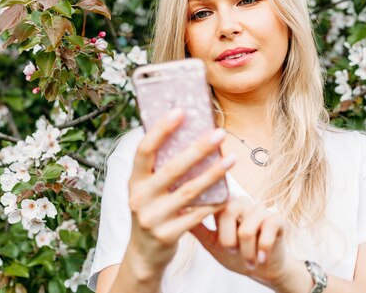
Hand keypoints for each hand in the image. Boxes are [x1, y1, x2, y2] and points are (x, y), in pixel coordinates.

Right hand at [125, 109, 235, 279]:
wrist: (144, 254)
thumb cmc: (152, 210)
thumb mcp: (148, 189)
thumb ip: (161, 167)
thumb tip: (189, 131)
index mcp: (134, 181)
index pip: (144, 150)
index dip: (161, 130)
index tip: (180, 111)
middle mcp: (139, 198)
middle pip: (172, 169)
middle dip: (198, 149)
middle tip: (219, 133)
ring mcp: (153, 218)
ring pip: (189, 192)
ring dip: (213, 173)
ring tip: (232, 158)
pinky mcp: (168, 235)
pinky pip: (197, 215)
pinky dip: (214, 203)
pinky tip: (229, 192)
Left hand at [190, 197, 291, 288]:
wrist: (264, 268)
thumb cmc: (237, 254)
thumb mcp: (212, 243)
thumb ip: (197, 229)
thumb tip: (175, 215)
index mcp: (226, 206)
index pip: (214, 201)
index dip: (207, 208)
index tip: (199, 221)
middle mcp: (244, 203)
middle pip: (230, 211)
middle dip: (228, 238)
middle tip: (231, 250)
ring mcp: (261, 211)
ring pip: (248, 228)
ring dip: (247, 251)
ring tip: (249, 261)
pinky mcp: (277, 220)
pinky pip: (268, 231)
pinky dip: (263, 249)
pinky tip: (261, 258)